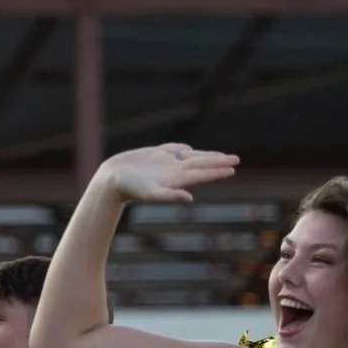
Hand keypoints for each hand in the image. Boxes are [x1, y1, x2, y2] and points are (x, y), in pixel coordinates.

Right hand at [96, 144, 238, 204]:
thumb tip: (189, 198)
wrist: (110, 181)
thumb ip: (170, 196)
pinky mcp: (153, 156)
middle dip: (219, 161)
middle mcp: (173, 171)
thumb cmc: (129, 189)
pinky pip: (172, 150)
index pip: (202, 174)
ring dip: (206, 156)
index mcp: (177, 179)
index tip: (233, 168)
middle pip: (201, 164)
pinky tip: (189, 150)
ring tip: (220, 156)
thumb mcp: (150, 194)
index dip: (217, 171)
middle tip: (236, 159)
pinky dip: (183, 149)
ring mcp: (164, 163)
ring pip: (190, 157)